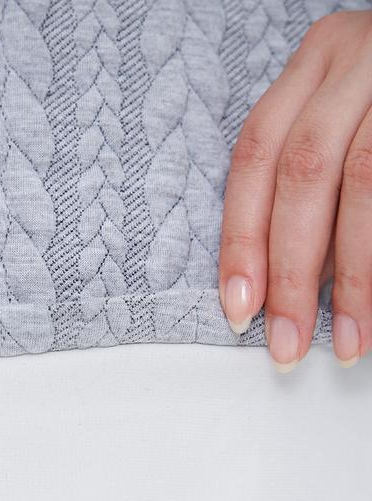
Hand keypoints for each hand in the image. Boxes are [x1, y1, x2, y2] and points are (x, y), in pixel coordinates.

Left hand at [219, 11, 371, 370]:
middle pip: (303, 174)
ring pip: (362, 183)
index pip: (256, 156)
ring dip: (352, 277)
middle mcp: (357, 60)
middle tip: (288, 340)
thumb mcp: (343, 125)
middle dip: (290, 271)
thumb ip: (313, 194)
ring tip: (348, 338)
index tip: (240, 308)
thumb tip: (288, 283)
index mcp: (316, 61)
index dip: (241, 238)